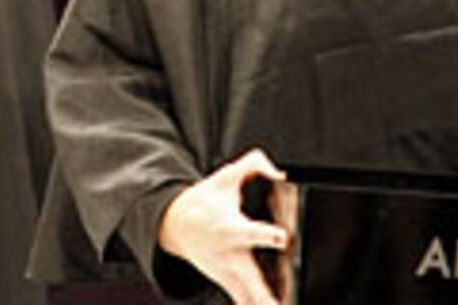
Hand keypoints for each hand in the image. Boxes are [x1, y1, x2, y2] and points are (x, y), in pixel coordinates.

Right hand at [158, 149, 290, 304]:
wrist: (175, 225)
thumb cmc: (203, 202)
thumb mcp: (225, 176)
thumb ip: (254, 166)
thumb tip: (279, 172)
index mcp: (230, 227)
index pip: (250, 231)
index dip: (267, 234)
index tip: (282, 237)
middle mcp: (230, 256)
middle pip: (251, 281)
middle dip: (265, 295)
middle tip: (279, 304)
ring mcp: (229, 274)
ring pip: (247, 299)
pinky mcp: (230, 285)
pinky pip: (243, 302)